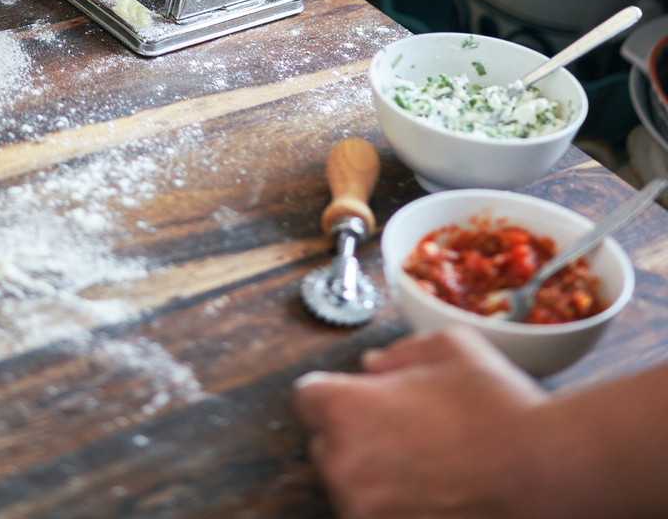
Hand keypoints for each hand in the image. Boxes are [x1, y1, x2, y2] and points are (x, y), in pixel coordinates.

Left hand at [293, 328, 546, 518]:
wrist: (543, 472)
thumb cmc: (496, 408)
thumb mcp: (448, 347)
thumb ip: (398, 352)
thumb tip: (373, 366)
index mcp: (346, 410)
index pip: (307, 397)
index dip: (334, 391)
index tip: (359, 396)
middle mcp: (345, 467)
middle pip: (327, 445)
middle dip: (355, 434)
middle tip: (404, 429)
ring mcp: (366, 513)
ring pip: (352, 487)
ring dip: (376, 476)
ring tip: (429, 464)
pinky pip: (379, 515)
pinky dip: (398, 506)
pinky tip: (436, 492)